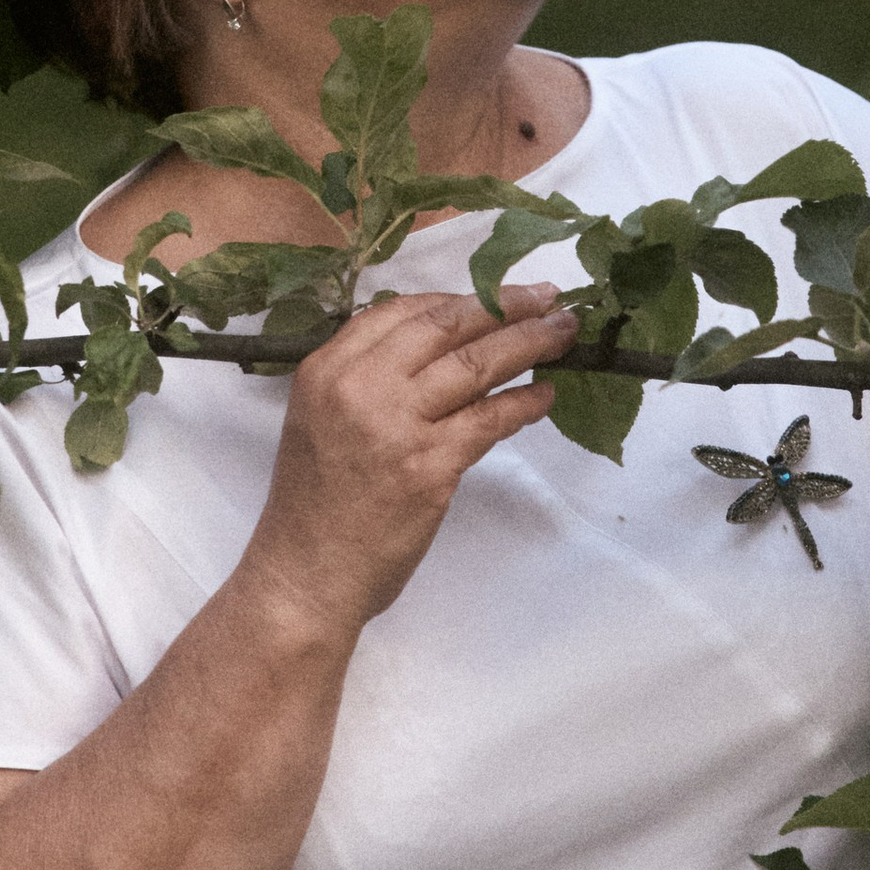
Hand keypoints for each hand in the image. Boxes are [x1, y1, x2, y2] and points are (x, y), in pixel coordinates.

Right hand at [239, 282, 576, 643]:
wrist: (305, 575)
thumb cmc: (314, 503)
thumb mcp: (318, 419)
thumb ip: (363, 376)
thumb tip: (434, 343)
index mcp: (326, 369)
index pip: (401, 310)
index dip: (456, 297)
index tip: (495, 294)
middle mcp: (359, 386)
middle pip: (446, 324)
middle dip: (506, 304)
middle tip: (549, 296)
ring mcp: (397, 426)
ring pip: (476, 364)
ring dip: (530, 342)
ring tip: (564, 333)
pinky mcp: (429, 467)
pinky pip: (490, 420)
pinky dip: (524, 403)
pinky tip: (544, 396)